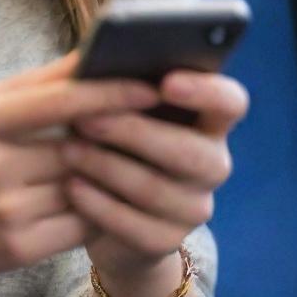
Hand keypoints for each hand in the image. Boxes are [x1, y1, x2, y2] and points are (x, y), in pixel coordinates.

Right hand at [0, 52, 160, 284]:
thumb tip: (91, 54)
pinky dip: (95, 210)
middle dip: (117, 137)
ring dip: (109, 175)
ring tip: (132, 158)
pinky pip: (78, 226)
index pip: (57, 102)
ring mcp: (4, 210)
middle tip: (156, 123)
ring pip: (83, 188)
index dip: (109, 92)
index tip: (150, 85)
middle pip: (78, 148)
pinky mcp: (17, 249)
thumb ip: (35, 86)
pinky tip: (102, 196)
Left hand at [60, 69, 249, 281]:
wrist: (101, 205)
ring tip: (67, 150)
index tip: (166, 82)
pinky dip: (98, 204)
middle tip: (85, 119)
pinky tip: (72, 186)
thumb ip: (112, 77)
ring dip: (106, 167)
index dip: (205, 91)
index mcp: (206, 118)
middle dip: (134, 133)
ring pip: (157, 189)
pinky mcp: (167, 240)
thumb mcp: (110, 103)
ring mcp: (194, 205)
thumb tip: (95, 55)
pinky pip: (136, 227)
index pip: (229, 101)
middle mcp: (211, 162)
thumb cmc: (107, 133)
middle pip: (191, 152)